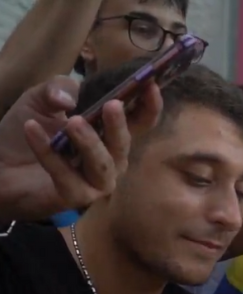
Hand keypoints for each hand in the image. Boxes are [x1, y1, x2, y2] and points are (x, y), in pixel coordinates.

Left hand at [0, 77, 161, 220]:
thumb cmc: (27, 130)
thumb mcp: (40, 99)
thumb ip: (57, 88)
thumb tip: (69, 99)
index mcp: (111, 134)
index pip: (141, 122)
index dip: (150, 106)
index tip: (151, 85)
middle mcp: (111, 159)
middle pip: (124, 144)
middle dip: (119, 126)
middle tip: (111, 105)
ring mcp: (96, 182)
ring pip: (103, 165)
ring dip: (90, 143)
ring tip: (72, 123)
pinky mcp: (74, 196)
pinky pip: (65, 174)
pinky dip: (48, 152)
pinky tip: (31, 130)